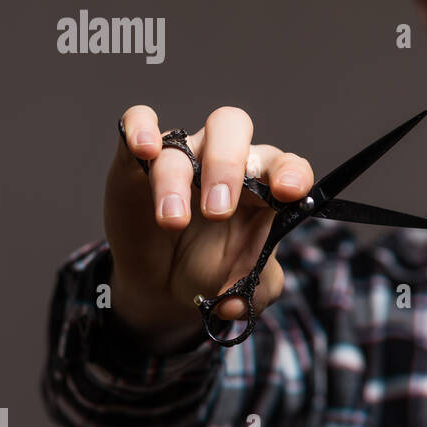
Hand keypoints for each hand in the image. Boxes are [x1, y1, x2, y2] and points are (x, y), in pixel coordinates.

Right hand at [105, 105, 315, 351]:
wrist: (163, 285)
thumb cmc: (213, 274)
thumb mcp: (242, 290)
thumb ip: (251, 292)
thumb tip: (234, 304)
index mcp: (262, 185)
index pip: (284, 163)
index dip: (290, 171)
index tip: (288, 192)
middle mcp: (224, 161)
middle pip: (232, 128)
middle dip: (226, 166)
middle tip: (218, 211)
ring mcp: (182, 156)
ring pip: (182, 143)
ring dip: (176, 181)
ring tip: (173, 221)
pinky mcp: (136, 160)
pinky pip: (138, 122)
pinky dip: (140, 129)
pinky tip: (145, 149)